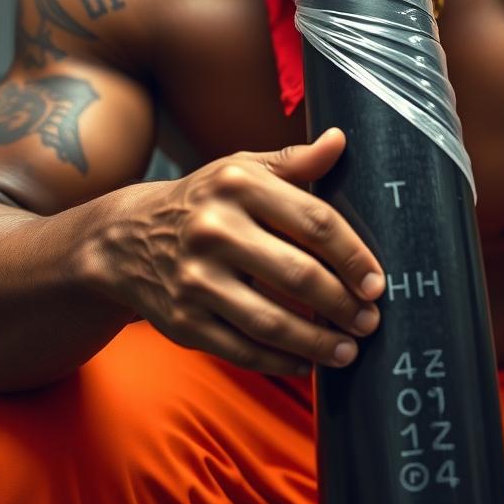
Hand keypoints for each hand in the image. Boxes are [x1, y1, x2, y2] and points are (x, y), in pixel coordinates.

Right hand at [77, 128, 385, 375]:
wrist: (126, 238)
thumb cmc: (204, 201)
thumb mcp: (242, 170)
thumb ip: (294, 161)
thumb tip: (341, 140)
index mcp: (238, 185)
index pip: (314, 221)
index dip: (353, 255)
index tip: (377, 281)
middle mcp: (215, 230)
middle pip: (298, 275)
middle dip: (343, 304)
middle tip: (370, 320)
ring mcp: (196, 279)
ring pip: (271, 322)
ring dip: (318, 343)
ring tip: (348, 351)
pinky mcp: (183, 321)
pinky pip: (242, 350)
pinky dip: (280, 362)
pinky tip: (306, 363)